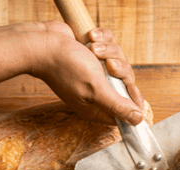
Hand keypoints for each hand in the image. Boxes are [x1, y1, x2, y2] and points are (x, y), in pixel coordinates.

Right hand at [29, 20, 145, 125]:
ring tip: (94, 48)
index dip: (132, 100)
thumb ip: (117, 106)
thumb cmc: (65, 67)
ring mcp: (95, 72)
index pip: (125, 111)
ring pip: (119, 60)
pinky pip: (110, 45)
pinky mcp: (93, 54)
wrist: (42, 41)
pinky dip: (102, 39)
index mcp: (97, 107)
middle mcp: (97, 91)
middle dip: (120, 68)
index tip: (128, 86)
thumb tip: (137, 121)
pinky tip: (90, 38)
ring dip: (109, 51)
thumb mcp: (95, 89)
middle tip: (109, 64)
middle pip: (126, 82)